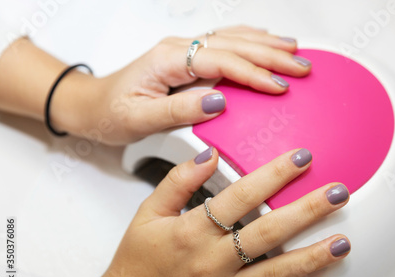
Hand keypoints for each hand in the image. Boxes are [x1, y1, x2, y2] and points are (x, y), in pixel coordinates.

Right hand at [49, 148, 349, 276]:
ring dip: (313, 255)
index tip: (300, 159)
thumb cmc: (135, 266)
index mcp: (191, 232)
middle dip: (307, 210)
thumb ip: (178, 182)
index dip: (273, 175)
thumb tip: (207, 154)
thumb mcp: (147, 216)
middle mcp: (212, 261)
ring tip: (343, 240)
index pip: (240, 197)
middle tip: (337, 193)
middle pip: (268, 231)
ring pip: (277, 272)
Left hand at [56, 26, 311, 144]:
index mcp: (168, 60)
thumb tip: (217, 102)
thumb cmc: (112, 112)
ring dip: (266, 44)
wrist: (93, 105)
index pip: (221, 62)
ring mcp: (184, 50)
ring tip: (295, 50)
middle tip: (301, 67)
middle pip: (234, 45)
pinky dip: (250, 41)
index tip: (279, 86)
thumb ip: (178, 110)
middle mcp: (179, 49)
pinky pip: (225, 43)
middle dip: (272, 55)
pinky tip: (265, 42)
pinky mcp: (188, 57)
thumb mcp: (139, 118)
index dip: (253, 73)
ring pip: (233, 40)